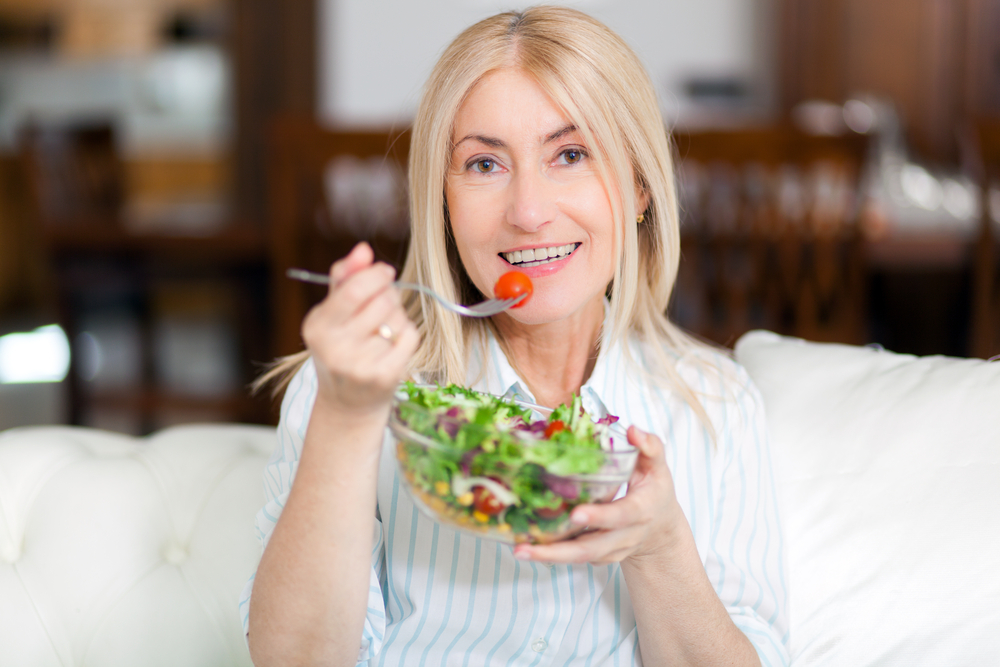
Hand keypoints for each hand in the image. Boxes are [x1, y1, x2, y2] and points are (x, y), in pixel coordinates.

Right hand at [301, 243, 419, 418]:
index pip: (355, 288)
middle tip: (380, 309)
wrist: (347, 404)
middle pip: (382, 300)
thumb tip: (363, 249)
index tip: (385, 272)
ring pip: (397, 318)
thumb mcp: (332, 313)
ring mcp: (359, 365)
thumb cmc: (342, 348)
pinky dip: (406, 335)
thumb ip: (345, 277)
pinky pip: (409, 336)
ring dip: (396, 318)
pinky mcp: (384, 377)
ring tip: (381, 333)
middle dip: (388, 297)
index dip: (376, 275)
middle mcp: (334, 347)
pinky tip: (392, 346)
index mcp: (317, 326)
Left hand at [513, 426, 686, 566]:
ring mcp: (612, 550)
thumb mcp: (657, 467)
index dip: (599, 516)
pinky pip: (575, 558)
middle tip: (525, 547)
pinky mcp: (600, 557)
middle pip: (592, 548)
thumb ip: (649, 447)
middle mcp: (625, 536)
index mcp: (640, 511)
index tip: (576, 514)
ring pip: (579, 557)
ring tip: (519, 550)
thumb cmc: (655, 491)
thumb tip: (633, 430)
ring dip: (548, 556)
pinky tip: (527, 547)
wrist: (660, 528)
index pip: (620, 515)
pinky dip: (552, 555)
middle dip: (559, 550)